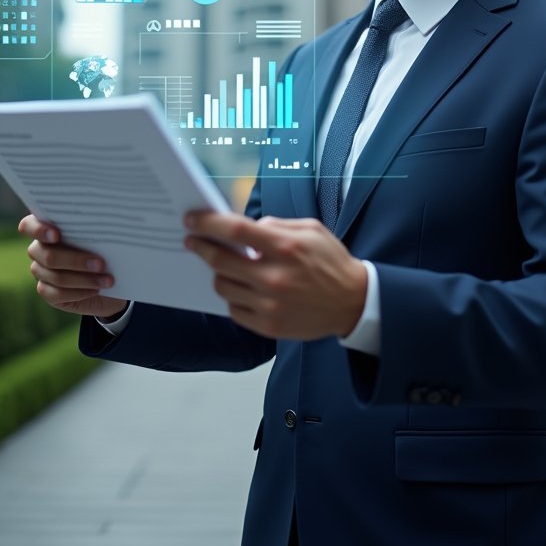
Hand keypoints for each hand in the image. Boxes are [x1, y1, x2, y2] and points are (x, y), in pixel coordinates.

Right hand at [18, 214, 128, 319]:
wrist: (108, 276)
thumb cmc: (105, 247)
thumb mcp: (102, 237)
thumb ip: (94, 230)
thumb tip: (105, 228)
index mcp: (48, 228)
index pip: (29, 225)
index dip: (39, 230)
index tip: (56, 235)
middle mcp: (39, 249)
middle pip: (48, 255)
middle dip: (76, 260)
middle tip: (100, 264)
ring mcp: (41, 271)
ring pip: (56, 276)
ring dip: (84, 279)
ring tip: (107, 280)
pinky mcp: (47, 291)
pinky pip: (57, 294)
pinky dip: (80, 292)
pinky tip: (96, 289)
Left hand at [183, 212, 367, 340]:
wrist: (353, 302)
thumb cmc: (331, 262)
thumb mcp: (311, 230)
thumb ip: (277, 224)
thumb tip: (246, 228)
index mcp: (286, 247)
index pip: (236, 230)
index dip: (209, 223)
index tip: (192, 219)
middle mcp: (275, 277)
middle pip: (221, 260)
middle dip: (200, 247)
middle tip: (192, 241)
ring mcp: (270, 305)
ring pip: (223, 286)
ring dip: (218, 273)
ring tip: (223, 266)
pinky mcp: (269, 326)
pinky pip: (234, 310)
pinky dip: (233, 297)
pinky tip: (242, 288)